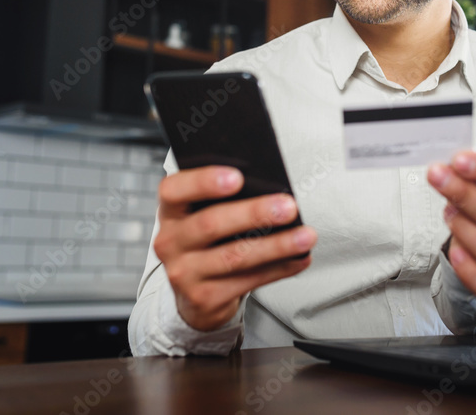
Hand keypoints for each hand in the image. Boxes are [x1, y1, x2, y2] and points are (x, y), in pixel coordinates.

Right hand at [153, 166, 316, 330]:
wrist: (194, 295)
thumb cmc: (207, 242)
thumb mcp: (202, 217)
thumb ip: (222, 201)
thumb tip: (271, 188)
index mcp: (170, 212)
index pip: (173, 190)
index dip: (203, 181)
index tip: (238, 177)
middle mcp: (170, 242)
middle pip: (211, 224)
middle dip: (254, 214)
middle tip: (289, 206)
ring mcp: (184, 273)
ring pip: (235, 256)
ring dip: (276, 245)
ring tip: (305, 236)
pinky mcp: (204, 298)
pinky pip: (248, 281)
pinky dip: (279, 269)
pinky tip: (299, 258)